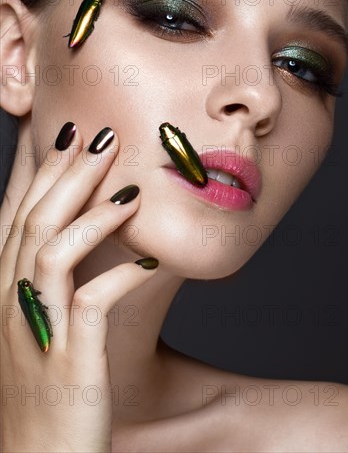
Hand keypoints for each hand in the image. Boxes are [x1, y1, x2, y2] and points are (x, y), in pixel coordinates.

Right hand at [1, 123, 157, 451]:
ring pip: (53, 251)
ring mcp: (37, 332)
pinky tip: (152, 264)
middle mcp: (11, 306)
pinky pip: (93, 302)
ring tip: (131, 190)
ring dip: (93, 215)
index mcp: (4, 294)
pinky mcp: (68, 362)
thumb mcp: (38, 330)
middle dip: (69, 174)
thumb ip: (52, 286)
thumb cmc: (44, 392)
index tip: (68, 138)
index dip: (42, 174)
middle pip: (35, 221)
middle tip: (101, 136)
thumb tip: (83, 245)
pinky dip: (123, 275)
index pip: (18, 218)